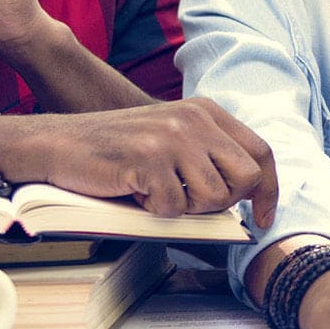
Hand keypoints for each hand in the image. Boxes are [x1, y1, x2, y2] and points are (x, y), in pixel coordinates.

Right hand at [1, 98, 277, 227]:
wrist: (60, 143)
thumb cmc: (118, 149)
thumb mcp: (173, 135)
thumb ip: (209, 151)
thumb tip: (250, 191)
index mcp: (205, 111)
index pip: (260, 152)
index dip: (269, 190)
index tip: (265, 217)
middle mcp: (195, 119)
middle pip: (246, 179)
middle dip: (225, 202)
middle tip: (189, 200)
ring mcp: (173, 137)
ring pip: (213, 198)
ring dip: (185, 207)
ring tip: (155, 189)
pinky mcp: (150, 160)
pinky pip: (174, 208)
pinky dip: (154, 210)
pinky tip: (134, 190)